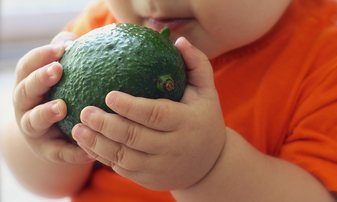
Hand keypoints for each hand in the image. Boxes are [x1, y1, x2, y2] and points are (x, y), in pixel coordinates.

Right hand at [13, 32, 93, 163]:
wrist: (52, 135)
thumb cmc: (60, 96)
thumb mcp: (60, 77)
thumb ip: (67, 58)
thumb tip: (76, 39)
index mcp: (28, 85)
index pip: (27, 67)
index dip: (40, 56)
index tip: (60, 49)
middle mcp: (25, 107)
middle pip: (25, 91)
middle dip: (39, 79)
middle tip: (58, 69)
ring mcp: (33, 130)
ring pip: (33, 121)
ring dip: (45, 113)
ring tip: (61, 107)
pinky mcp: (47, 150)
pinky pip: (58, 152)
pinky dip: (72, 150)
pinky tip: (89, 148)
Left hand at [72, 37, 225, 189]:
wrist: (209, 164)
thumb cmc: (204, 120)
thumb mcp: (207, 92)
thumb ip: (196, 64)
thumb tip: (178, 41)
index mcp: (187, 123)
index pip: (156, 114)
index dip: (131, 107)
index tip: (108, 95)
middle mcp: (174, 147)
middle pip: (135, 137)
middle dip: (107, 125)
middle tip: (85, 111)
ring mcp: (160, 167)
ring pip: (124, 157)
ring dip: (97, 144)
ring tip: (77, 129)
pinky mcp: (149, 179)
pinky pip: (122, 169)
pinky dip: (103, 157)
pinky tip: (88, 145)